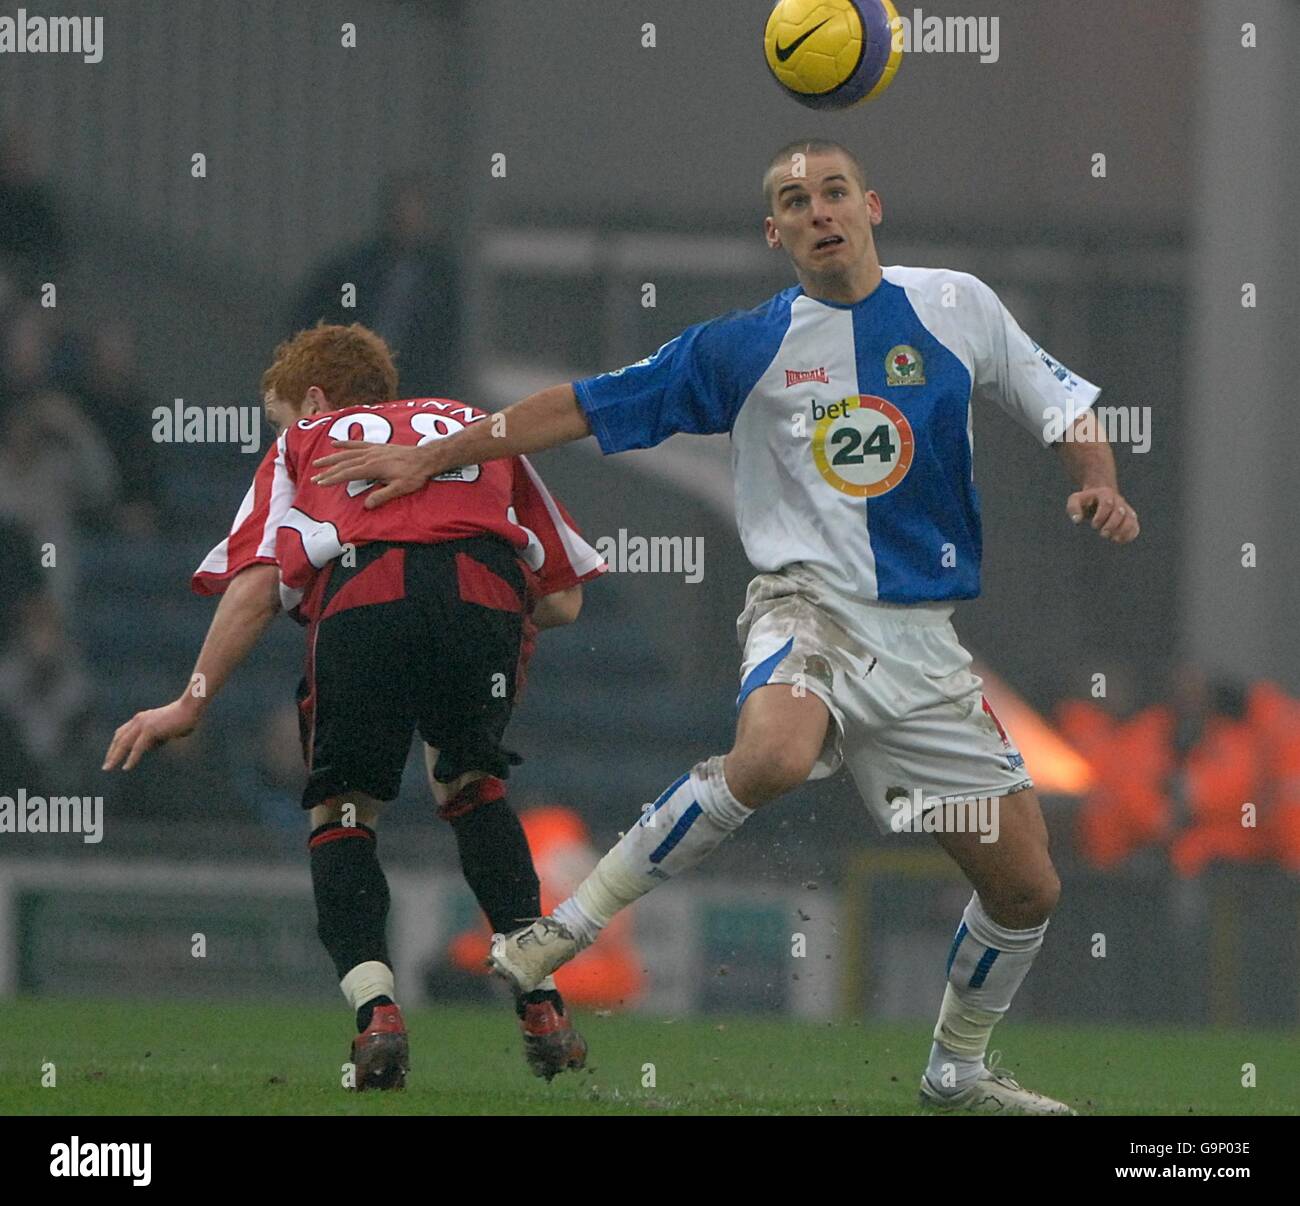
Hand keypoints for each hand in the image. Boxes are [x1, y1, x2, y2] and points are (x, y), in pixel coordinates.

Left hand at [103, 698, 201, 770]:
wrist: (190, 709)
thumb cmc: (184, 719)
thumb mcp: (166, 730)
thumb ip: (156, 737)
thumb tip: (150, 747)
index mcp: (141, 718)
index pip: (122, 732)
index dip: (115, 745)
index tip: (111, 756)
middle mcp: (138, 720)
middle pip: (119, 738)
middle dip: (111, 752)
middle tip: (106, 766)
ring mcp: (143, 724)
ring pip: (123, 743)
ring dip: (114, 757)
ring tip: (108, 768)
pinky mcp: (150, 730)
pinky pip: (137, 747)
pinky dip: (131, 758)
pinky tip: (126, 767)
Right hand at [311, 440, 435, 508]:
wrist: (425, 458)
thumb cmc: (415, 475)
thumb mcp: (401, 488)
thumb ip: (383, 496)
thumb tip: (366, 505)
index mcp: (373, 467)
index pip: (347, 473)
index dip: (332, 478)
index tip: (320, 483)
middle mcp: (370, 456)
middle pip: (343, 463)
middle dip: (327, 470)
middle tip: (313, 477)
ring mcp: (373, 450)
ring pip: (347, 453)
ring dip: (331, 458)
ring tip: (318, 462)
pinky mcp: (377, 446)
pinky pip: (357, 444)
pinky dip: (345, 444)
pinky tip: (335, 444)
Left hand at [1066, 487, 1139, 542]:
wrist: (1098, 498)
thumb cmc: (1085, 501)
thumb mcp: (1075, 500)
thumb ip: (1073, 508)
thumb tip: (1076, 520)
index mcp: (1105, 494)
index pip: (1107, 504)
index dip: (1101, 516)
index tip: (1093, 525)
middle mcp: (1118, 500)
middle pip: (1120, 512)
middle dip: (1111, 525)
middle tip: (1103, 534)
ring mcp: (1126, 509)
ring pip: (1131, 519)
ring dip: (1123, 531)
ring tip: (1113, 539)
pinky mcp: (1130, 519)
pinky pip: (1135, 527)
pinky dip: (1129, 535)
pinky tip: (1119, 540)